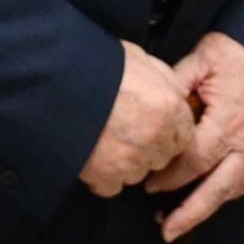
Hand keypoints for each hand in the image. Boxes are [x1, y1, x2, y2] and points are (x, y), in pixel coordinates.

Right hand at [78, 41, 196, 197]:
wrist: (59, 83)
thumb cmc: (98, 65)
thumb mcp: (139, 57)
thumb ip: (162, 79)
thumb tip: (171, 90)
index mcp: (169, 108)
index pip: (184, 133)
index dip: (167, 130)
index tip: (152, 126)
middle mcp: (157, 138)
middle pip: (163, 156)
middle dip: (149, 148)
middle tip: (126, 132)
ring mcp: (133, 162)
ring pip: (138, 172)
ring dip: (126, 162)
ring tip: (104, 141)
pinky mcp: (107, 177)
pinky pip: (112, 185)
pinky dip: (103, 176)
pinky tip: (92, 156)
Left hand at [143, 32, 243, 241]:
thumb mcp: (204, 57)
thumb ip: (176, 81)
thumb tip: (153, 103)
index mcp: (228, 123)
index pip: (193, 161)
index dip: (169, 176)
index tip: (148, 183)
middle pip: (215, 190)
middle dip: (189, 214)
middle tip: (165, 230)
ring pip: (232, 190)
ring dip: (207, 208)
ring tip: (180, 221)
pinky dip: (226, 193)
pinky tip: (210, 197)